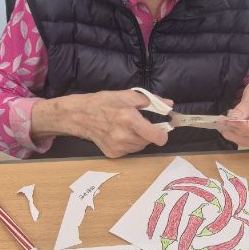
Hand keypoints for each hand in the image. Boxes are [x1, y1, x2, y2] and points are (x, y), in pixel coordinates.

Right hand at [31, 90, 172, 157]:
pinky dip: (129, 143)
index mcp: (128, 119)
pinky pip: (130, 151)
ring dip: (139, 139)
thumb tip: (169, 104)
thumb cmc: (102, 102)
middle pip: (149, 141)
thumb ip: (150, 100)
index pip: (156, 136)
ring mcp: (117, 147)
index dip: (163, 133)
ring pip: (140, 147)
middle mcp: (123, 136)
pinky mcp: (112, 154)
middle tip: (139, 123)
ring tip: (127, 127)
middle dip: (149, 132)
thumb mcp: (126, 95)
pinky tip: (119, 134)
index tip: (163, 128)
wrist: (79, 116)